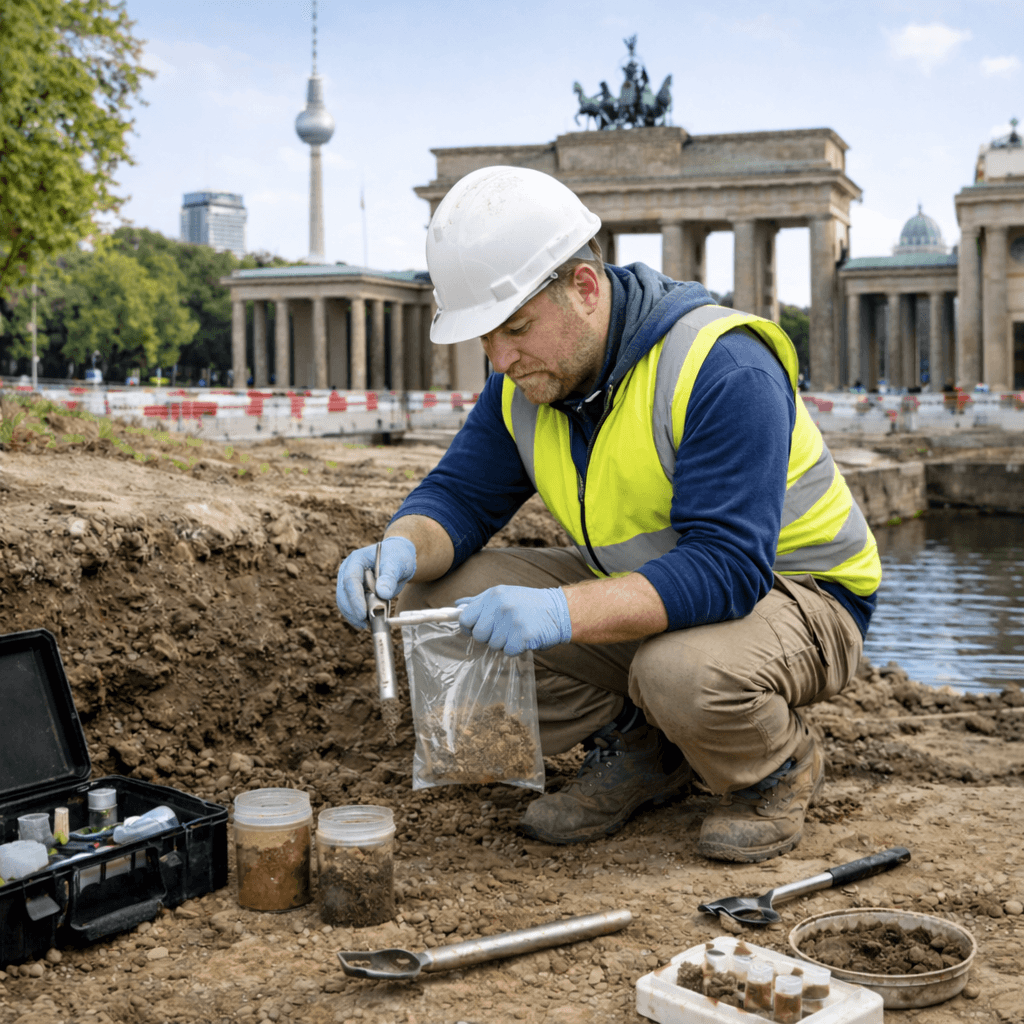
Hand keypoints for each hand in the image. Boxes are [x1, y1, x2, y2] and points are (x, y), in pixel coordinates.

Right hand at [335, 536, 416, 628]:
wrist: (398, 559)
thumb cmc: (397, 557)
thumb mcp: (397, 564)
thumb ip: (390, 577)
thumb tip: (382, 593)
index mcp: (356, 560)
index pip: (350, 580)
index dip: (355, 598)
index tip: (362, 613)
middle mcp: (348, 571)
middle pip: (343, 594)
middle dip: (352, 611)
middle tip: (364, 623)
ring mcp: (348, 583)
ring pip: (344, 603)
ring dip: (354, 616)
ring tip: (368, 625)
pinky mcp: (353, 593)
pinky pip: (351, 607)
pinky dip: (357, 617)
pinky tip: (367, 623)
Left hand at [456, 585, 571, 656]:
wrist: (559, 610)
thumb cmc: (528, 603)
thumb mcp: (504, 594)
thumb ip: (479, 601)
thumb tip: (457, 605)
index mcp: (493, 595)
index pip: (465, 618)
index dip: (468, 627)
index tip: (475, 629)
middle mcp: (501, 606)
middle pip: (478, 635)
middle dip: (488, 636)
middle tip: (503, 629)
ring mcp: (512, 621)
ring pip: (493, 645)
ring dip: (504, 643)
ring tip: (516, 631)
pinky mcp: (523, 636)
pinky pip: (508, 651)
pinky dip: (516, 648)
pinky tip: (524, 638)